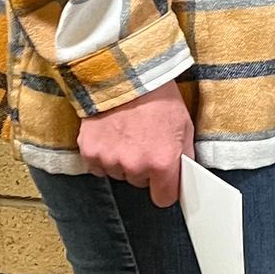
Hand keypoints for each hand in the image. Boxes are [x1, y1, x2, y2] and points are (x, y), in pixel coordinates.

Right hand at [76, 79, 194, 206]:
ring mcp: (110, 160)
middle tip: (145, 142)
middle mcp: (135, 166)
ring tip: (127, 134)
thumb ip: (183, 156)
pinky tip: (111, 135)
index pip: (164, 198)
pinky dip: (103, 155)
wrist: (125, 75)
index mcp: (162, 162)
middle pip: (139, 183)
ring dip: (122, 160)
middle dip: (143, 168)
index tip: (163, 181)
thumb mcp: (184, 126)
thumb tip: (184, 176)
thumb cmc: (158, 98)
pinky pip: (98, 166)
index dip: (165, 188)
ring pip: (118, 174)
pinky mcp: (90, 152)